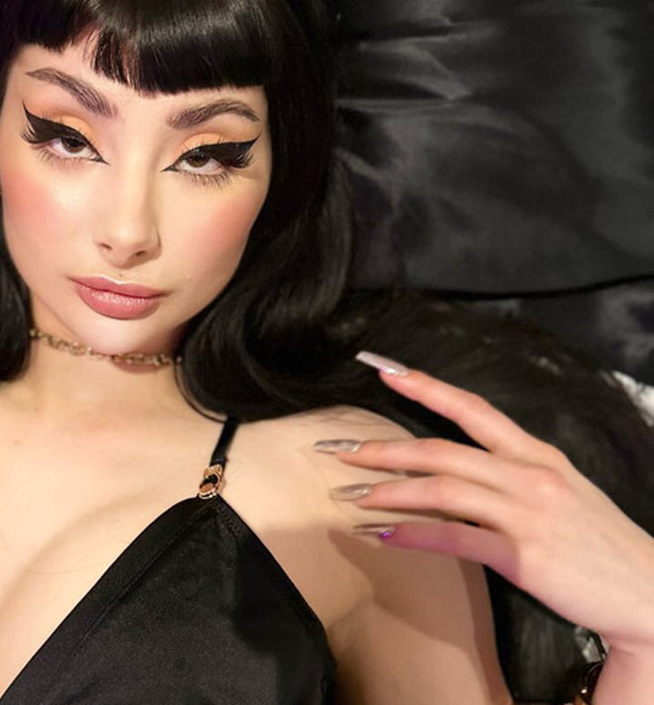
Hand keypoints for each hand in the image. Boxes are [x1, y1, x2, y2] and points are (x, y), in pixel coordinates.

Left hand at [324, 357, 653, 657]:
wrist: (649, 593)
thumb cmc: (598, 543)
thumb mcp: (560, 491)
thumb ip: (513, 472)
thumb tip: (462, 468)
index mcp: (536, 454)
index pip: (472, 408)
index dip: (425, 386)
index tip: (383, 370)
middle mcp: (528, 475)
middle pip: (441, 449)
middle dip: (385, 449)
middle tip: (341, 451)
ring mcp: (526, 514)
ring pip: (441, 488)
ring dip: (388, 492)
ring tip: (350, 496)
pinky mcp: (523, 556)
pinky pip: (454, 537)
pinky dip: (412, 534)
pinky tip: (381, 535)